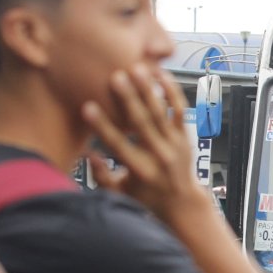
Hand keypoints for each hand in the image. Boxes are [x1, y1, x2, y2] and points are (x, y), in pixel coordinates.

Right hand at [82, 66, 207, 226]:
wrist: (182, 203)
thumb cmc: (146, 198)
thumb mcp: (120, 194)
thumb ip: (102, 176)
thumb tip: (87, 154)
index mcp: (140, 170)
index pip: (118, 144)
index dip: (102, 126)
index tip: (87, 107)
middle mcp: (159, 155)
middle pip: (142, 123)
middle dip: (128, 99)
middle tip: (115, 76)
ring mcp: (175, 144)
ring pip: (161, 113)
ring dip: (149, 89)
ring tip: (138, 69)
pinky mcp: (185, 137)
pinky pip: (180, 111)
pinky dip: (172, 92)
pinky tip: (162, 75)